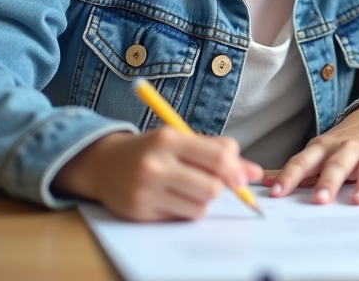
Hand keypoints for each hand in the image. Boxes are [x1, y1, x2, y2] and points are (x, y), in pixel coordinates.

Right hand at [52, 129, 262, 220]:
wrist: (103, 164)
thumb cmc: (152, 149)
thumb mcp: (182, 139)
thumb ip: (218, 151)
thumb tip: (254, 173)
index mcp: (169, 139)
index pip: (219, 157)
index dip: (237, 170)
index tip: (241, 178)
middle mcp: (156, 165)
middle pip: (213, 187)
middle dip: (219, 187)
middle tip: (209, 180)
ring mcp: (146, 191)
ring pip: (200, 207)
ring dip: (202, 200)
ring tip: (187, 188)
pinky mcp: (140, 212)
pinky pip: (181, 218)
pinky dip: (185, 210)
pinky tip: (171, 198)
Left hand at [265, 102, 358, 204]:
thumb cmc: (343, 143)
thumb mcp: (318, 150)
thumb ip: (296, 168)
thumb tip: (264, 183)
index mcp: (324, 147)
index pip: (303, 162)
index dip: (289, 176)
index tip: (277, 193)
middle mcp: (347, 148)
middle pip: (336, 165)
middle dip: (328, 182)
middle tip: (320, 200)